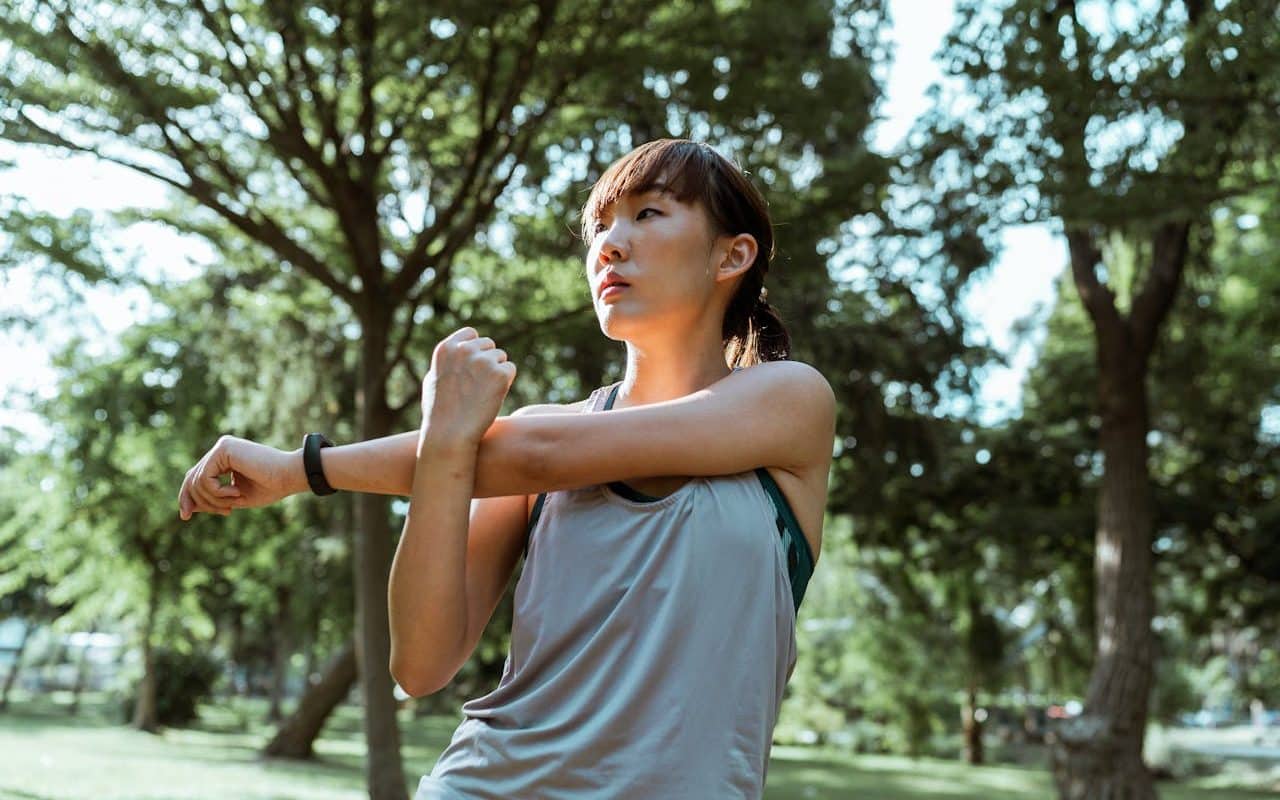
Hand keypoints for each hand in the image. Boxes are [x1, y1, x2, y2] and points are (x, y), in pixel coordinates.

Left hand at [178, 435, 298, 520]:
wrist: (290, 476)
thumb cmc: (270, 487)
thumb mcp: (234, 498)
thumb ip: (212, 499)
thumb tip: (186, 507)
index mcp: (223, 458)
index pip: (194, 477)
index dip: (187, 497)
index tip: (186, 516)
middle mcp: (220, 449)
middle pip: (192, 479)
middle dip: (200, 501)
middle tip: (226, 512)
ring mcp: (221, 446)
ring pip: (197, 481)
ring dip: (213, 500)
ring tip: (234, 503)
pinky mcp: (224, 448)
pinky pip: (205, 478)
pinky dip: (217, 492)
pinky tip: (236, 493)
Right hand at [421, 327, 516, 446]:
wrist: (450, 435)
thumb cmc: (439, 412)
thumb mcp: (433, 380)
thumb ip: (447, 361)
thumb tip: (459, 348)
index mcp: (446, 349)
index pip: (470, 333)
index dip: (475, 349)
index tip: (473, 366)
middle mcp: (464, 350)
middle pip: (488, 344)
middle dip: (487, 361)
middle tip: (477, 386)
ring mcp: (483, 361)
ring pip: (501, 357)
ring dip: (496, 372)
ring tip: (482, 394)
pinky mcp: (500, 374)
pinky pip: (510, 369)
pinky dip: (505, 382)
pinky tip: (492, 397)